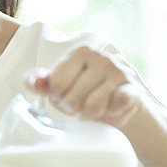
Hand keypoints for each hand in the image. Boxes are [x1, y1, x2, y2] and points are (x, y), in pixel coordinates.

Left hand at [25, 45, 142, 129]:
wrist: (121, 100)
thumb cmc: (86, 90)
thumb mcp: (61, 83)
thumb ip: (41, 81)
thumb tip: (33, 83)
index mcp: (81, 51)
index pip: (57, 84)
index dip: (58, 97)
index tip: (65, 95)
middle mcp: (101, 58)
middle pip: (73, 98)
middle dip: (73, 108)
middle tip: (79, 104)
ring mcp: (119, 72)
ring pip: (93, 106)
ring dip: (90, 115)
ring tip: (92, 109)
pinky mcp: (133, 89)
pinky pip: (116, 106)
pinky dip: (110, 113)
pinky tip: (110, 108)